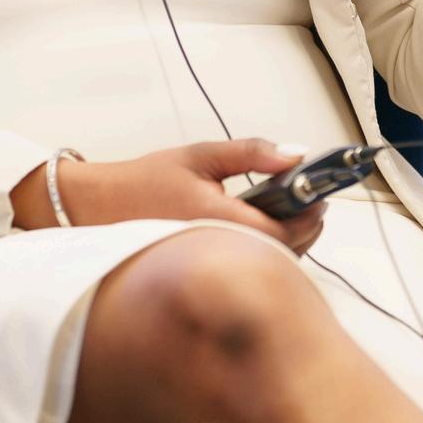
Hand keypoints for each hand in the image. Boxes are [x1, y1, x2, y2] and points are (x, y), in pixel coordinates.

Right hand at [62, 138, 327, 258]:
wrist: (100, 207)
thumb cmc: (145, 180)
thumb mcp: (200, 155)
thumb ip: (250, 152)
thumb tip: (295, 153)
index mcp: (217, 219)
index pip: (282, 233)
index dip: (310, 217)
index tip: (321, 197)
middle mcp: (217, 250)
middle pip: (283, 254)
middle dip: (307, 229)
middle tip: (316, 204)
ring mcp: (211, 265)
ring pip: (267, 264)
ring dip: (289, 241)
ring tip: (296, 213)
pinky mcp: (205, 270)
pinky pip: (248, 266)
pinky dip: (266, 250)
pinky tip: (265, 229)